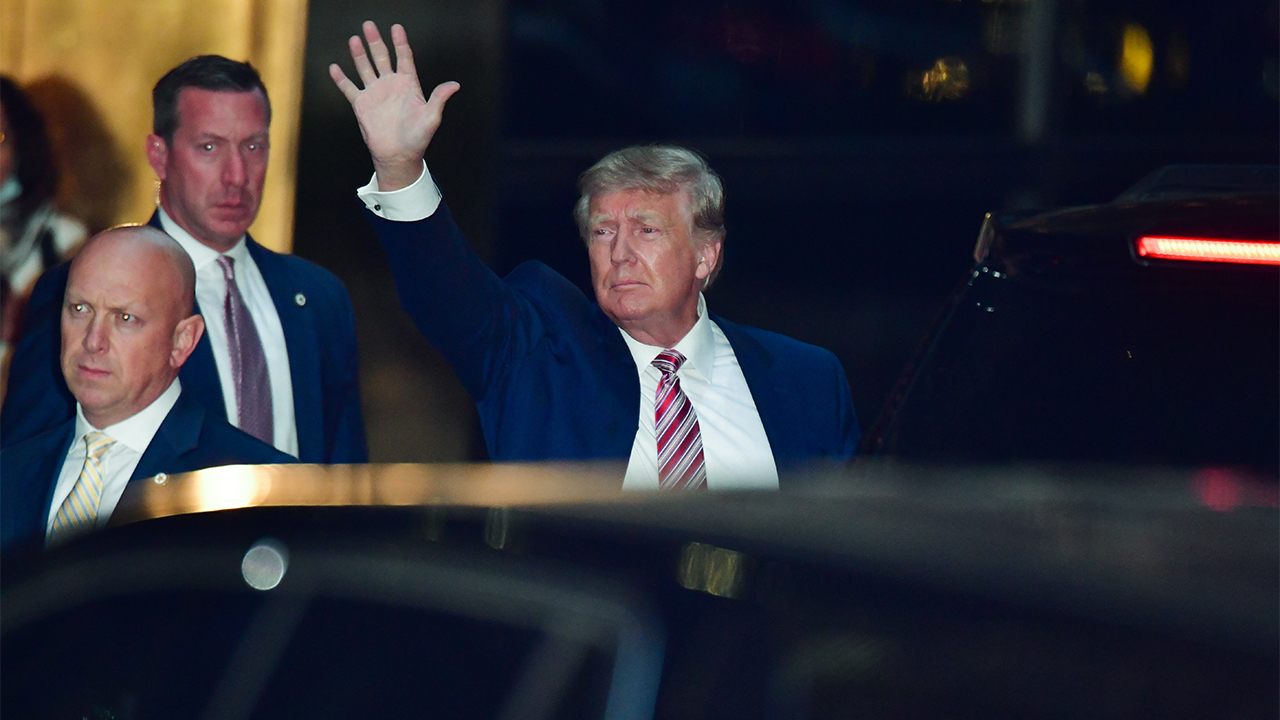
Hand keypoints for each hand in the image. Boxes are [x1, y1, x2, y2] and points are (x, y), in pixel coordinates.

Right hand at [329, 21, 459, 190]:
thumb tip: (455, 85)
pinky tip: (334, 67)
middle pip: (381, 57)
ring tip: (354, 39)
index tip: (396, 28)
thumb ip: (439, 98)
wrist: (399, 155)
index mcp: (408, 84)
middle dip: (375, 41)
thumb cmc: (418, 138)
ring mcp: (375, 93)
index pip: (404, 57)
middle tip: (369, 25)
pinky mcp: (361, 105)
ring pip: (365, 68)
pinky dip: (341, 78)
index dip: (400, 42)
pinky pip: (349, 88)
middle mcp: (390, 85)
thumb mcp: (432, 117)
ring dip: (359, 54)